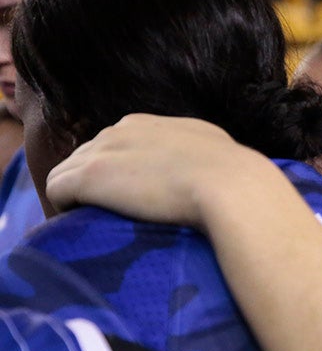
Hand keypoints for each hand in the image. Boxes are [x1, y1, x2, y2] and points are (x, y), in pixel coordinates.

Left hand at [46, 113, 271, 227]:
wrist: (232, 187)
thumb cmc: (235, 179)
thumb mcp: (215, 152)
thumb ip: (197, 154)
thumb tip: (207, 170)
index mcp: (150, 124)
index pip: (117, 145)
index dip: (119, 173)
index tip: (131, 198)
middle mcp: (121, 129)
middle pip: (88, 156)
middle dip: (96, 183)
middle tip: (111, 215)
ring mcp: (103, 150)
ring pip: (68, 172)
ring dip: (78, 198)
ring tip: (93, 226)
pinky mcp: (89, 175)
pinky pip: (57, 189)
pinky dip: (64, 209)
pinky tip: (81, 226)